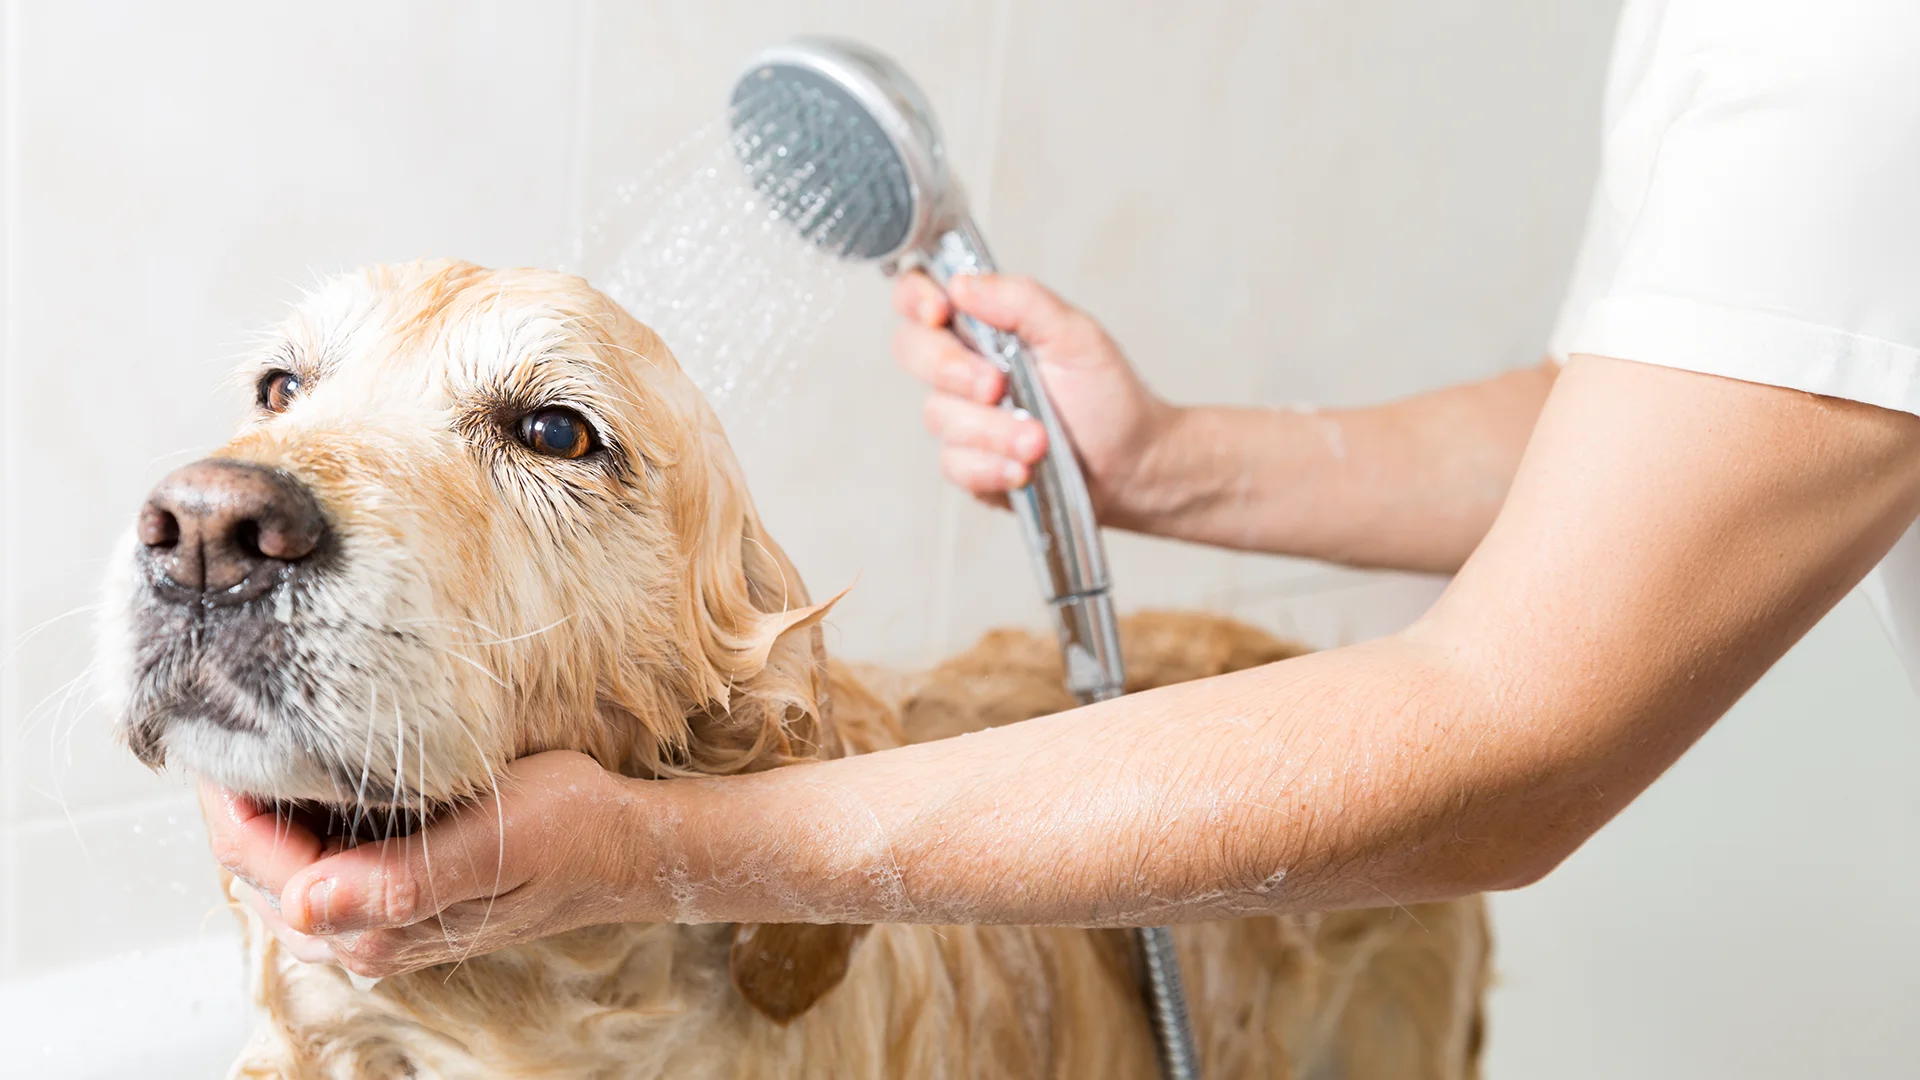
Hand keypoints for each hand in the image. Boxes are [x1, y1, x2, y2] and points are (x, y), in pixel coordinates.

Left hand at [200, 750, 645, 977]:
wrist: (626, 847)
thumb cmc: (570, 829)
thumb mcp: (494, 840)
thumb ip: (400, 882)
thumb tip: (307, 905)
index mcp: (377, 923)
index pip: (253, 857)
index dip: (222, 790)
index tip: (209, 719)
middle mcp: (365, 936)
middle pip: (254, 866)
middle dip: (233, 796)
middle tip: (225, 712)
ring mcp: (379, 923)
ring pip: (279, 867)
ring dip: (264, 809)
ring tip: (259, 735)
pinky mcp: (396, 903)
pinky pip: (316, 865)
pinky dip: (299, 821)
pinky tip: (312, 776)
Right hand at [892, 272, 1175, 517]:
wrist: (1131, 463)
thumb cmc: (1107, 396)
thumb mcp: (1075, 334)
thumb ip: (1021, 301)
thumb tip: (963, 283)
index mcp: (983, 325)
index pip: (920, 296)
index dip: (915, 298)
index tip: (940, 312)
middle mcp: (963, 366)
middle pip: (912, 351)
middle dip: (953, 370)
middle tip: (997, 386)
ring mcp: (962, 417)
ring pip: (939, 415)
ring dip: (992, 431)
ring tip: (1039, 441)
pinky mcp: (969, 464)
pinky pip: (955, 464)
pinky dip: (991, 466)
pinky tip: (1024, 468)